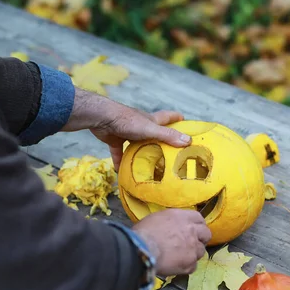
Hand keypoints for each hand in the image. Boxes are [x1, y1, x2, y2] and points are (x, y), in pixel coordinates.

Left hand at [62, 88, 191, 168]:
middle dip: (161, 140)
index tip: (187, 126)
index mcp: (151, 120)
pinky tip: (122, 172)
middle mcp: (141, 125)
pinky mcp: (114, 138)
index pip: (169, 117)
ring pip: (137, 143)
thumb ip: (168, 136)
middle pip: (154, 131)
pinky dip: (120, 161)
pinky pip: (119, 152)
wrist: (102, 117)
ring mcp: (127, 131)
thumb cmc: (128, 121)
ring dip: (141, 153)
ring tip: (148, 167)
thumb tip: (188, 141)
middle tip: (169, 155)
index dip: (178, 119)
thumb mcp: (151, 129)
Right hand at [131, 209, 211, 275]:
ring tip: (181, 257)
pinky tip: (176, 266)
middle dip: (201, 239)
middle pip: (206, 234)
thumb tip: (170, 226)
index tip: (192, 229)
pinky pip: (193, 266)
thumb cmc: (144, 232)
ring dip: (193, 253)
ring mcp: (193, 248)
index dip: (196, 224)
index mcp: (183, 217)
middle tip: (191, 243)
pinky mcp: (190, 263)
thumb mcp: (157, 218)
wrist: (143, 248)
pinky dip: (186, 266)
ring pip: (201, 251)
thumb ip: (170, 222)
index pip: (199, 218)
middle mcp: (192, 231)